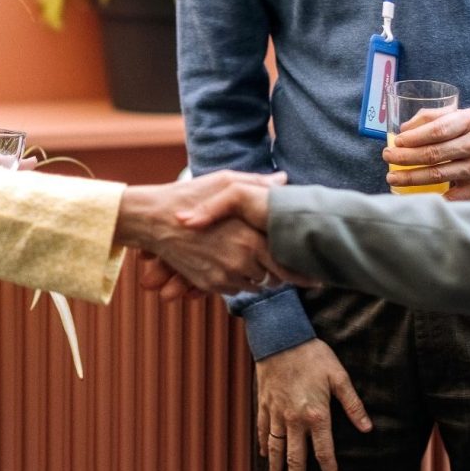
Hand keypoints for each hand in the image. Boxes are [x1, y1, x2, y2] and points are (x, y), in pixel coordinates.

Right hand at [116, 170, 302, 296]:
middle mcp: (241, 261)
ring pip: (254, 284)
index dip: (303, 274)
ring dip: (256, 275)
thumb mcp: (225, 182)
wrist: (152, 220)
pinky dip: (236, 280)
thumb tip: (283, 180)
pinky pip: (233, 289)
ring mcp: (224, 276)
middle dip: (277, 272)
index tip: (316, 280)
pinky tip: (229, 262)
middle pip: (274, 278)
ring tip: (249, 257)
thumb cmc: (189, 196)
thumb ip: (258, 184)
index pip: (287, 265)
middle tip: (279, 263)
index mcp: (250, 238)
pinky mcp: (209, 285)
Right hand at [257, 339, 371, 470]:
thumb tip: (368, 429)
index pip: (324, 453)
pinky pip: (264, 430)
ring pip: (276, 449)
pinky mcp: (264, 404)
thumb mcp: (339, 376)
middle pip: (296, 459)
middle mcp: (294, 420)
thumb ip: (353, 404)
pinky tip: (265, 455)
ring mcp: (277, 413)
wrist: (280, 338)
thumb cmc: (313, 355)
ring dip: (277, 469)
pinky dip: (264, 445)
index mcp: (316, 415)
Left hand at [383, 108, 469, 199]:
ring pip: (437, 176)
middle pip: (432, 154)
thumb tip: (405, 129)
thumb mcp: (468, 114)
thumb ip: (435, 117)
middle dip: (404, 158)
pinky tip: (415, 193)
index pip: (435, 130)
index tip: (396, 142)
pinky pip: (452, 195)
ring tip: (393, 177)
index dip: (412, 138)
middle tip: (387, 158)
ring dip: (410, 178)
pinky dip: (431, 195)